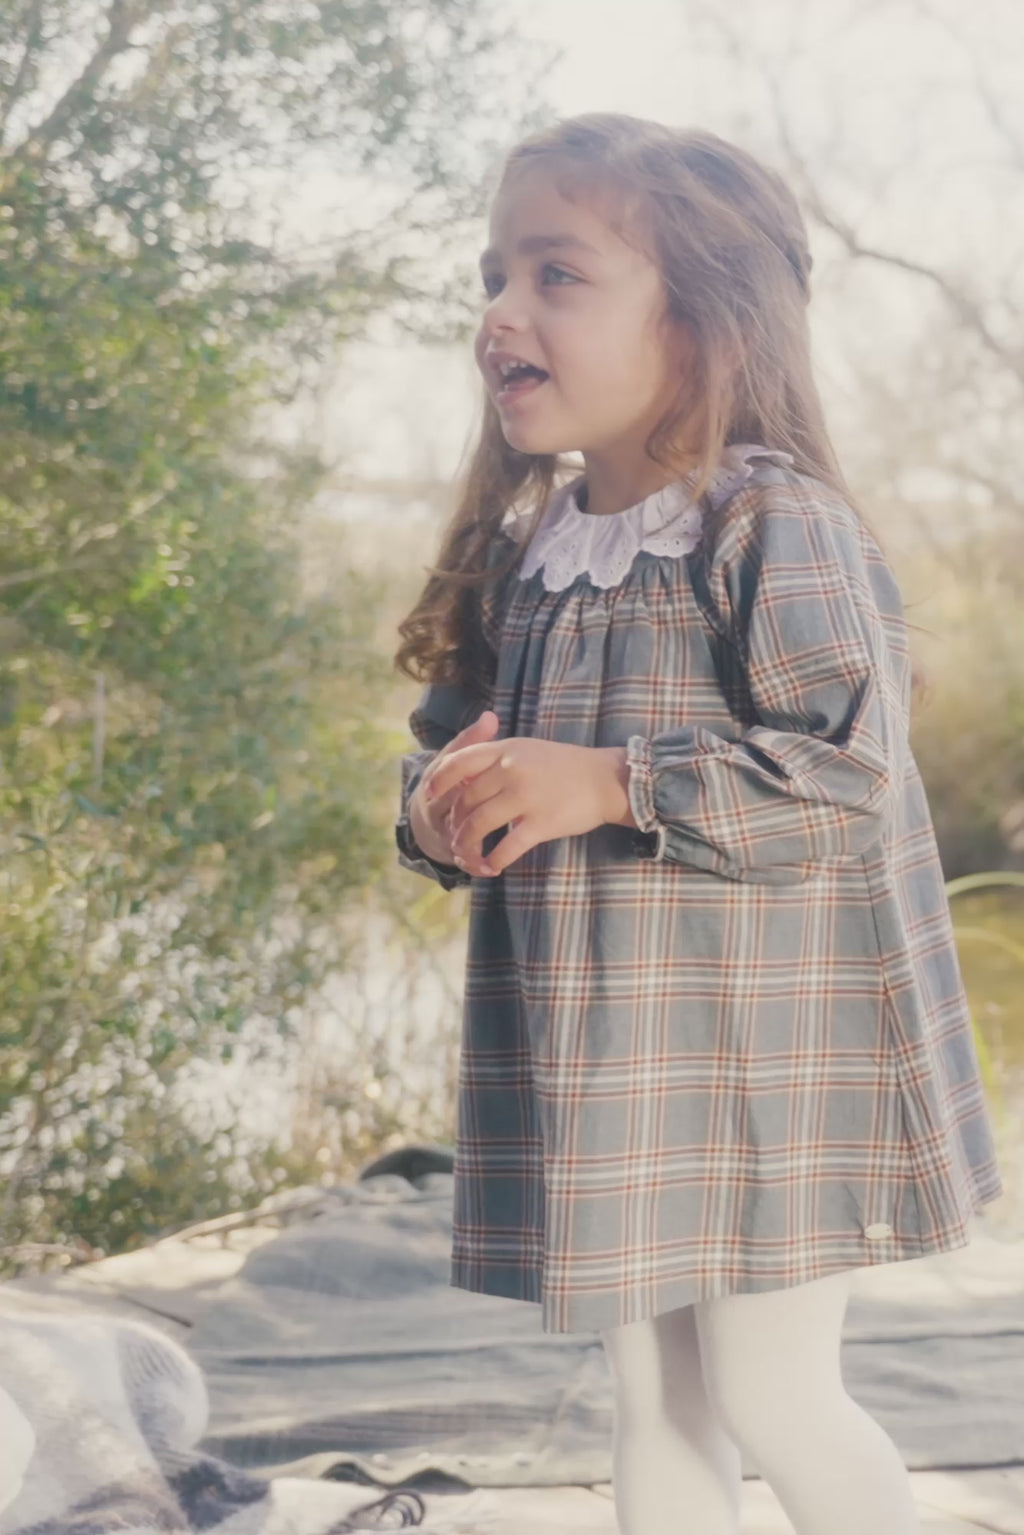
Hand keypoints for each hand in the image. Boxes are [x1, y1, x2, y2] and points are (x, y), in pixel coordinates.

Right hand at [408, 710, 501, 866]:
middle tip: (504, 816)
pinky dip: (475, 864)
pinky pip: (460, 858)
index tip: (484, 780)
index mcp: (435, 778)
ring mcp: (441, 828)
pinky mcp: (450, 849)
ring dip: (472, 849)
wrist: (436, 814)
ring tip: (493, 858)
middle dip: (472, 819)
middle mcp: (433, 805)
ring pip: (454, 839)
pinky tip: (493, 868)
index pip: (445, 774)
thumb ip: (475, 741)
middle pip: (451, 811)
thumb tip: (490, 716)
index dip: (460, 778)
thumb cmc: (457, 781)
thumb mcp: (463, 759)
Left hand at [425, 736, 634, 876]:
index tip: (429, 795)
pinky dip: (493, 861)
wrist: (604, 779)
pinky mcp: (540, 823)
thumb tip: (462, 772)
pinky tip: (491, 867)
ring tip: (466, 855)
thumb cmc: (565, 765)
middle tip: (455, 836)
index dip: (439, 780)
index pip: (458, 762)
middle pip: (465, 800)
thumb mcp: (527, 750)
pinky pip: (506, 847)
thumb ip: (496, 758)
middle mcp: (511, 771)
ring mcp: (525, 797)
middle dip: (455, 823)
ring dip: (467, 845)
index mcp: (506, 750)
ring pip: (479, 825)